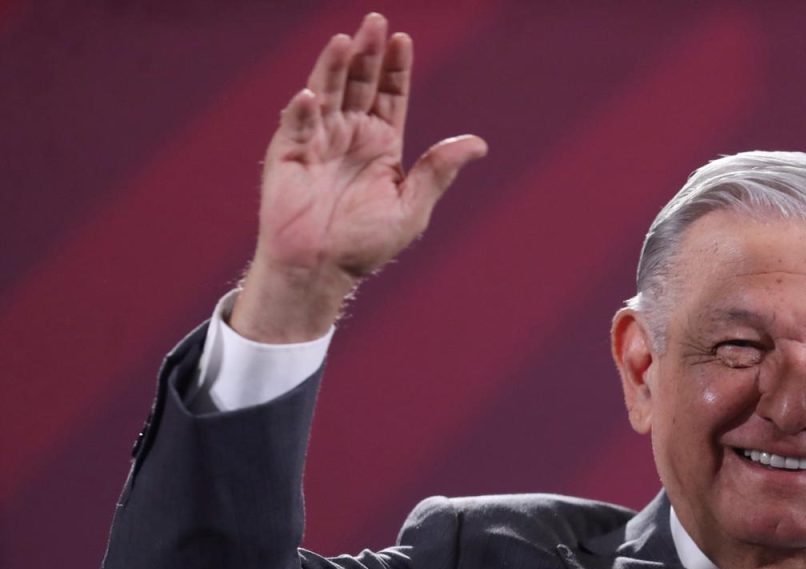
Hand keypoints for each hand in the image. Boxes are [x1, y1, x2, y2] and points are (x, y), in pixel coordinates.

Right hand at [231, 12, 487, 342]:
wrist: (323, 269)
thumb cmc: (366, 243)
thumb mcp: (411, 206)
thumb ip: (438, 171)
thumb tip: (478, 144)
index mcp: (381, 144)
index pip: (390, 95)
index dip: (396, 67)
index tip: (404, 39)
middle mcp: (349, 135)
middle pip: (360, 83)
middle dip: (368, 54)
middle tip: (376, 22)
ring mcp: (318, 140)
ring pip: (328, 93)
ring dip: (334, 67)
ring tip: (347, 40)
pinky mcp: (289, 154)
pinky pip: (297, 126)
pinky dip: (303, 111)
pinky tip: (312, 96)